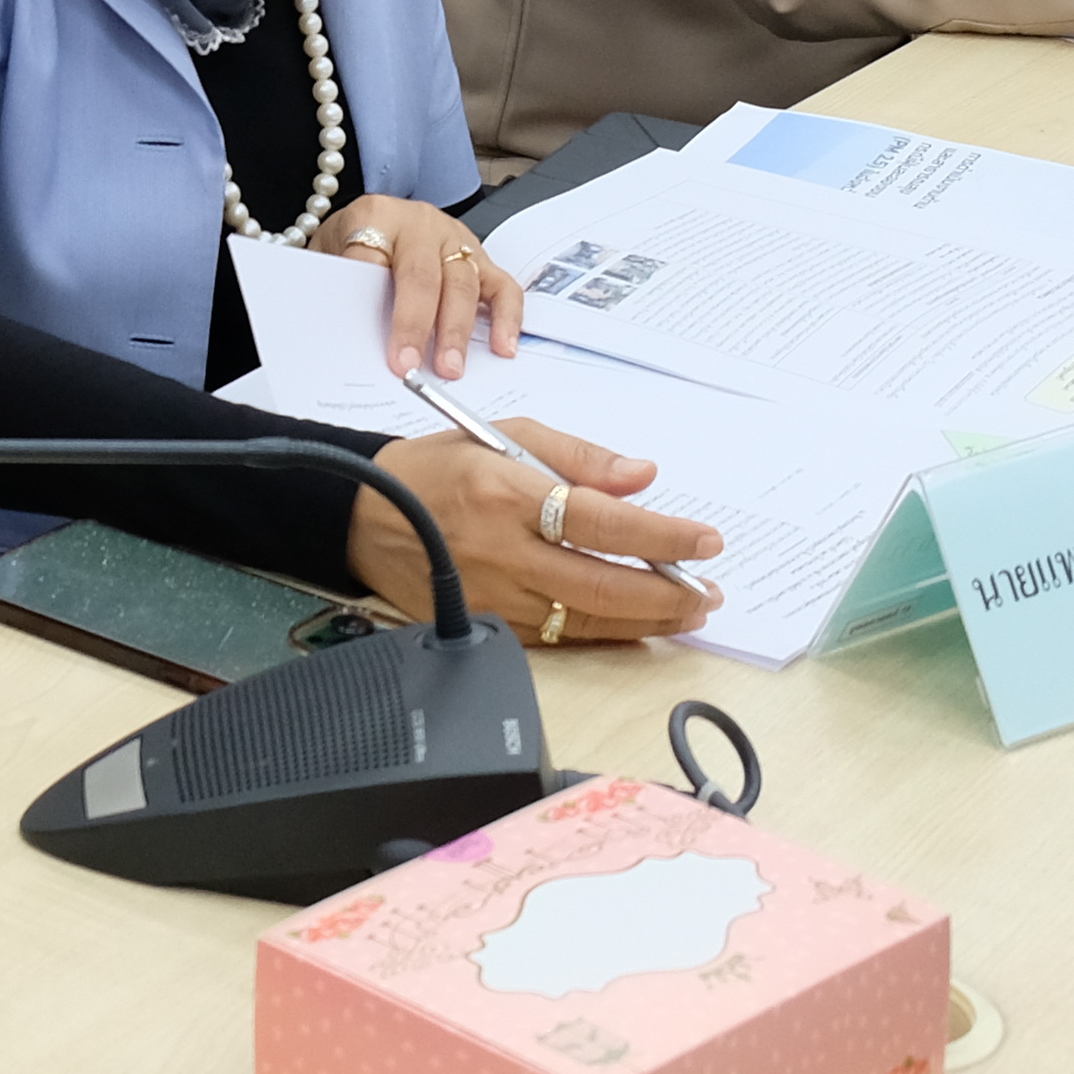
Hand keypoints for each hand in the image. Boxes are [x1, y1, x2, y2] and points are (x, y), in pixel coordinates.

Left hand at [320, 195, 518, 376]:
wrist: (373, 218)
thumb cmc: (353, 241)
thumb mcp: (332, 255)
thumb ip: (340, 287)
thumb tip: (347, 339)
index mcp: (375, 216)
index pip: (371, 259)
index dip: (368, 304)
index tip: (367, 342)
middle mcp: (419, 223)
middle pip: (421, 275)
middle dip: (416, 325)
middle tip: (410, 367)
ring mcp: (455, 238)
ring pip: (462, 283)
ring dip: (456, 331)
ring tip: (449, 368)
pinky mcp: (481, 257)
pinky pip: (502, 286)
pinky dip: (506, 318)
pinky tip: (502, 347)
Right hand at [350, 420, 718, 643]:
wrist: (366, 516)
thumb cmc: (436, 470)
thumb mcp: (503, 436)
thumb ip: (577, 456)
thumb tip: (643, 478)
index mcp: (504, 494)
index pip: (602, 522)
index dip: (662, 536)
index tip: (705, 540)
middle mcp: (499, 551)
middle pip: (603, 586)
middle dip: (669, 593)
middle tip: (707, 589)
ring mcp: (493, 596)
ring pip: (589, 622)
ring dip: (648, 620)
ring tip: (686, 609)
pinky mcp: (488, 626)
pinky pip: (561, 637)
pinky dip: (606, 632)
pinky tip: (634, 621)